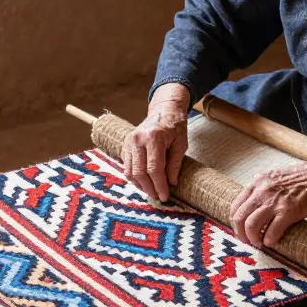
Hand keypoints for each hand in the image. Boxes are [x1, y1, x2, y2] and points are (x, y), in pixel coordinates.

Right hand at [123, 84, 190, 202]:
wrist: (164, 110)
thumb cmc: (175, 126)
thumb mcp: (181, 144)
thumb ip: (175, 164)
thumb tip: (171, 183)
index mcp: (153, 138)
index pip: (154, 169)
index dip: (159, 185)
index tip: (165, 196)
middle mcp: (138, 140)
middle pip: (140, 173)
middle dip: (149, 188)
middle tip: (158, 197)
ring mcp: (129, 142)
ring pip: (130, 171)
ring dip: (140, 185)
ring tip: (151, 191)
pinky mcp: (125, 144)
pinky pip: (127, 166)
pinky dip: (135, 176)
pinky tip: (144, 182)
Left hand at [230, 150, 306, 246]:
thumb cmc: (302, 179)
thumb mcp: (274, 178)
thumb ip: (261, 190)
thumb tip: (252, 207)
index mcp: (257, 183)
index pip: (236, 206)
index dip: (235, 222)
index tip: (240, 230)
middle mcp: (262, 191)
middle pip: (240, 218)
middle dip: (241, 234)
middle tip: (247, 241)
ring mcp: (274, 202)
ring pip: (251, 226)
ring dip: (253, 239)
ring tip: (259, 243)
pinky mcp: (288, 212)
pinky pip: (271, 232)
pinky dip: (269, 240)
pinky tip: (271, 242)